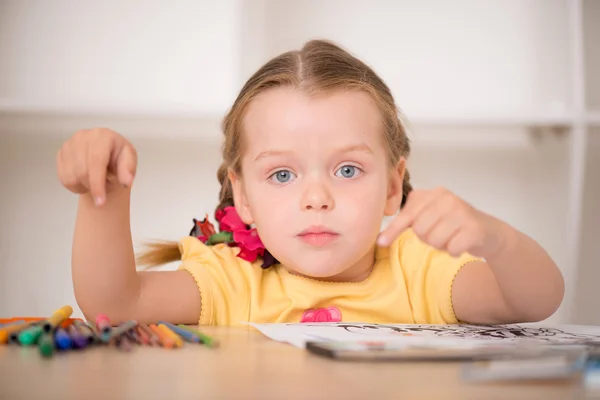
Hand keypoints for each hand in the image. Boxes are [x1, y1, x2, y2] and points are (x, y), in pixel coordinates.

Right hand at [56, 128, 136, 205]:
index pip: (96, 162)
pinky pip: (64, 179)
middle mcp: (82, 137)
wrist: (106, 155)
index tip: (100, 202)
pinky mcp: (60, 154)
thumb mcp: (129, 160)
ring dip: (84, 186)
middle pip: (82, 171)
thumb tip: (126, 181)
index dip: (97, 184)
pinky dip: (76, 185)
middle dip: (93, 186)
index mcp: (101, 136)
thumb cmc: (118, 156)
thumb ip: (128, 170)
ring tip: (95, 179)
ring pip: (71, 177)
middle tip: (103, 186)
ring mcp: (69, 145)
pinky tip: (86, 178)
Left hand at [377, 187, 507, 257]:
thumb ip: (409, 219)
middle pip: (420, 230)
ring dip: (442, 245)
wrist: (489, 231)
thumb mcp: (430, 215)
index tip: (381, 242)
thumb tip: (380, 237)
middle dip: (428, 238)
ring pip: (435, 241)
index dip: (394, 230)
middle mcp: (447, 199)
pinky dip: (454, 251)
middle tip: (441, 234)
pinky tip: (462, 244)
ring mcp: (462, 212)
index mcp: (433, 194)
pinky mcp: (474, 228)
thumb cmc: (453, 224)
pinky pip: (451, 248)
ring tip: (452, 237)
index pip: (408, 214)